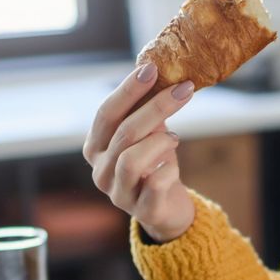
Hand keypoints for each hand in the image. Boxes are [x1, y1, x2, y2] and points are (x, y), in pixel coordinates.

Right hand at [85, 62, 196, 242]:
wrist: (167, 207)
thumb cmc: (155, 163)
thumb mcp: (147, 133)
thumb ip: (145, 109)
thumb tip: (158, 69)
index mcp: (95, 148)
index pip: (106, 113)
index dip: (128, 90)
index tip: (152, 69)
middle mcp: (100, 171)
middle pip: (124, 132)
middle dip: (156, 106)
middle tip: (184, 89)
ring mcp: (118, 193)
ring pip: (132, 160)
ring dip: (159, 142)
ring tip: (175, 137)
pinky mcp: (142, 211)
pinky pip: (155, 184)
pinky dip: (169, 169)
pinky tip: (172, 166)